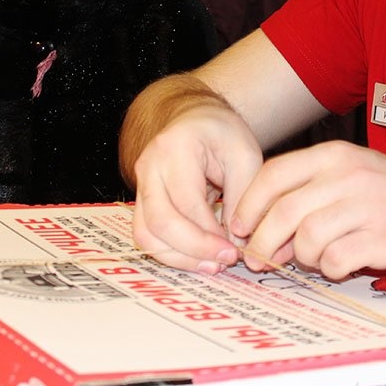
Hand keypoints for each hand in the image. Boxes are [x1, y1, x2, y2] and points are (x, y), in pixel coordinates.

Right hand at [131, 104, 263, 275]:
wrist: (196, 120)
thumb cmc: (222, 134)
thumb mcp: (245, 155)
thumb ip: (243, 197)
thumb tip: (237, 243)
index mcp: (175, 148)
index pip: (186, 202)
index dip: (209, 234)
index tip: (235, 251)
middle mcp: (149, 165)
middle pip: (160, 221)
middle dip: (194, 250)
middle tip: (225, 261)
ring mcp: (140, 184)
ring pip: (147, 234)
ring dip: (180, 258)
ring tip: (213, 265)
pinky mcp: (142, 201)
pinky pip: (148, 235)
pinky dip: (171, 253)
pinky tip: (198, 258)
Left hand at [229, 141, 385, 280]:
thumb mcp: (347, 172)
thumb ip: (305, 190)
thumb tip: (257, 225)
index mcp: (333, 155)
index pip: (274, 174)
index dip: (248, 204)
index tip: (238, 226)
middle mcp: (348, 176)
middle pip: (284, 211)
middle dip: (262, 241)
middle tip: (257, 258)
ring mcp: (367, 207)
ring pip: (307, 238)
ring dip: (301, 256)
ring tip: (312, 258)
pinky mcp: (383, 239)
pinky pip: (336, 261)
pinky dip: (329, 269)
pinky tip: (339, 264)